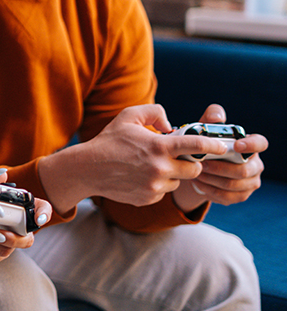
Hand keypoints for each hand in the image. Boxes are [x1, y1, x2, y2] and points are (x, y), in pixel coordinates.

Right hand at [41, 104, 239, 213]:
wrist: (88, 169)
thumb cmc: (109, 140)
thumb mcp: (128, 116)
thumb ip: (154, 112)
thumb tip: (170, 124)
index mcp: (158, 146)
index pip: (195, 145)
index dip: (212, 144)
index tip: (223, 145)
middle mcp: (160, 168)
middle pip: (194, 169)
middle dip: (191, 162)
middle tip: (179, 156)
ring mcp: (155, 186)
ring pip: (178, 182)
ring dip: (173, 174)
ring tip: (151, 165)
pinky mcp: (149, 199)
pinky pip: (164, 192)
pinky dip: (158, 184)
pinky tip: (141, 176)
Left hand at [172, 104, 267, 212]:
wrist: (198, 165)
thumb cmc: (205, 142)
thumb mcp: (205, 127)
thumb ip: (211, 116)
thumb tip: (217, 118)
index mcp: (250, 145)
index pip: (260, 143)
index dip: (251, 145)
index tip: (236, 146)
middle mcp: (255, 164)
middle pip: (243, 170)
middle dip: (219, 167)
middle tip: (200, 164)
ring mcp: (250, 182)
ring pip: (234, 185)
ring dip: (212, 180)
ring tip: (195, 173)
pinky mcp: (241, 195)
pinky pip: (227, 197)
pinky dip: (210, 190)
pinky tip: (198, 184)